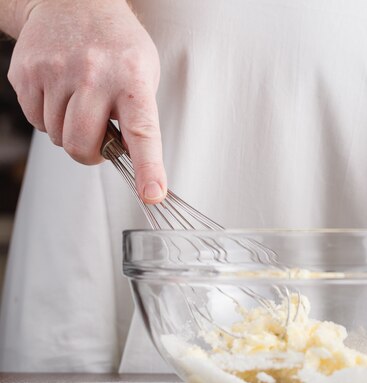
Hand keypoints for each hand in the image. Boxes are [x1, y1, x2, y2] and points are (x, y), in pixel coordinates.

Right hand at [7, 0, 165, 202]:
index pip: (142, 132)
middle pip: (82, 146)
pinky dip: (47, 118)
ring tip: (80, 103)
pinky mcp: (27, 73)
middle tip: (99, 141)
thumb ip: (138, 113)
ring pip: (57, 137)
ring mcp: (56, 73)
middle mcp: (93, 75)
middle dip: (90, 155)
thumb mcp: (144, 71)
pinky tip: (59, 93)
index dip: (148, 168)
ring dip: (68, 132)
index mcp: (132, 79)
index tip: (152, 193)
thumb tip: (130, 158)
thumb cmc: (116, 44)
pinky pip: (35, 121)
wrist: (72, 1)